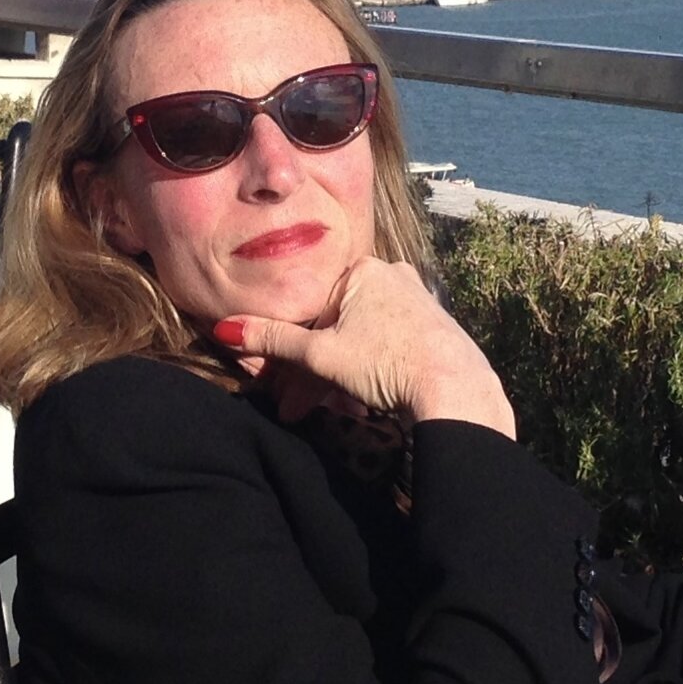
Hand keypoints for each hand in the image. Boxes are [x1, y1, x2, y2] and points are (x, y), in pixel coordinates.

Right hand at [213, 258, 516, 437]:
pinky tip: (368, 405)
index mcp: (362, 270)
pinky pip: (388, 347)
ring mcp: (418, 301)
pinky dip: (371, 374)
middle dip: (315, 374)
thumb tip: (226, 328)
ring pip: (361, 341)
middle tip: (301, 409)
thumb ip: (273, 340)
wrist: (456, 390)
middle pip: (336, 328)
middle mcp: (392, 276)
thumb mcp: (320, 355)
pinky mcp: (435, 328)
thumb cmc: (386, 363)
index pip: (311, 310)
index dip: (291, 353)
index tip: (282, 389)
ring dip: (342, 380)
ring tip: (341, 413)